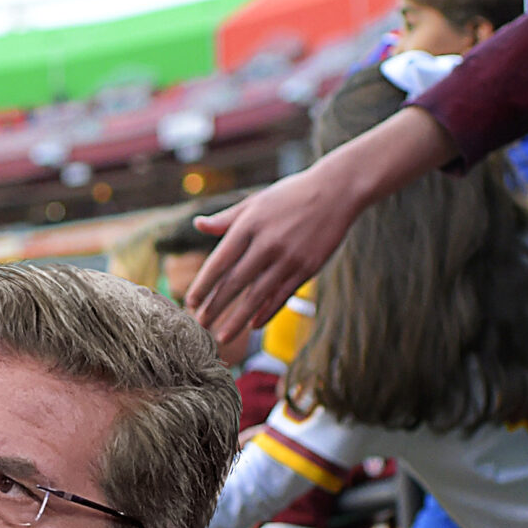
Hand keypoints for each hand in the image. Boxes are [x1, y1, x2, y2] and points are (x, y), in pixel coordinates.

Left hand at [186, 106, 455, 342]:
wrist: (337, 191)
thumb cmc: (290, 195)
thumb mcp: (255, 201)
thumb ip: (226, 218)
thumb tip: (198, 224)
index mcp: (249, 225)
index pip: (219, 262)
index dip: (203, 284)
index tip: (190, 301)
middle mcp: (267, 243)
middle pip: (235, 282)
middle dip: (215, 306)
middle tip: (199, 324)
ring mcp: (289, 257)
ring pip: (257, 295)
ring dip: (237, 319)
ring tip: (222, 336)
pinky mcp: (308, 267)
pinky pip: (283, 295)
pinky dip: (267, 312)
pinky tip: (253, 324)